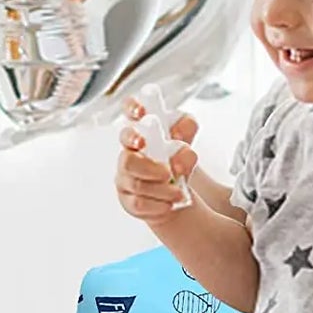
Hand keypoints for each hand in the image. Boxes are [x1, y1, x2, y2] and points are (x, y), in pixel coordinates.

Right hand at [115, 96, 198, 222]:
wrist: (176, 188)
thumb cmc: (175, 156)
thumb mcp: (188, 136)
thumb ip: (187, 126)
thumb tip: (177, 140)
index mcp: (141, 129)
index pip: (128, 110)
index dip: (131, 108)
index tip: (141, 113)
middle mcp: (128, 152)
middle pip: (126, 159)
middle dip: (146, 167)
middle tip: (166, 172)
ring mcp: (125, 176)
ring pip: (137, 184)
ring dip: (162, 189)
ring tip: (179, 192)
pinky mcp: (128, 198)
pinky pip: (139, 204)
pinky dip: (159, 204)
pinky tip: (170, 203)